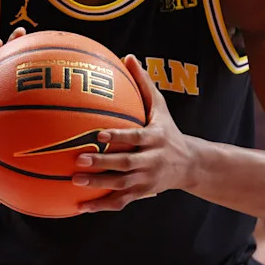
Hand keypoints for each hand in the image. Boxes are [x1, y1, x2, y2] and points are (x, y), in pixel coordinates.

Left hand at [72, 54, 196, 211]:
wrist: (190, 164)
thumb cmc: (168, 130)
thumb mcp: (161, 108)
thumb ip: (144, 84)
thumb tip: (129, 56)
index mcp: (155, 138)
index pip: (135, 137)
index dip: (118, 137)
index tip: (99, 134)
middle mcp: (152, 160)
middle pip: (125, 164)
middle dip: (102, 163)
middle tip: (78, 159)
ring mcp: (146, 180)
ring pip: (121, 186)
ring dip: (97, 185)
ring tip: (74, 182)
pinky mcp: (142, 193)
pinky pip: (120, 202)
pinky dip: (100, 206)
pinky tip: (79, 207)